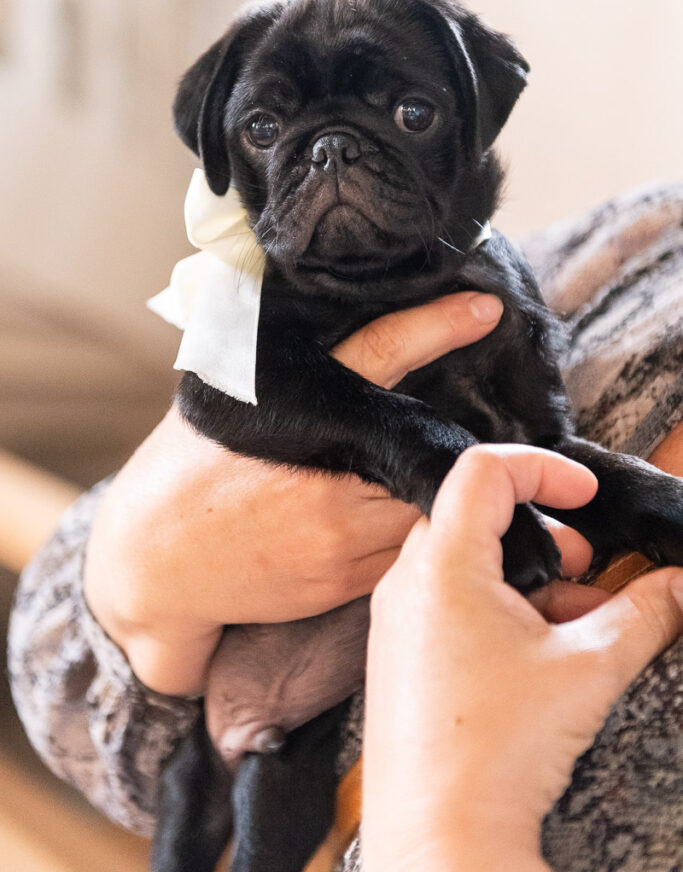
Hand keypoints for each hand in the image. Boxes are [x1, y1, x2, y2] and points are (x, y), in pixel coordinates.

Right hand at [84, 291, 502, 694]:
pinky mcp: (347, 578)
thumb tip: (323, 331)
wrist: (152, 567)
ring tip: (488, 502)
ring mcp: (341, 533)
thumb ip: (283, 376)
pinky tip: (424, 535)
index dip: (434, 327)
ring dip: (463, 504)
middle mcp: (327, 474)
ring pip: (431, 511)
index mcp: (295, 415)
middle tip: (528, 451)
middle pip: (431, 451)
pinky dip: (429, 542)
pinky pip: (410, 555)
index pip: (376, 357)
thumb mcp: (222, 404)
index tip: (485, 307)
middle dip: (483, 454)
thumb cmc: (185, 473)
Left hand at [363, 444, 682, 871]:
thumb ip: (643, 613)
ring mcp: (397, 620)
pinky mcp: (399, 656)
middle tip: (586, 565)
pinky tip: (540, 655)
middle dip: (541, 534)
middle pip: (475, 516)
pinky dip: (497, 610)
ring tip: (577, 623)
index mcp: (442, 564)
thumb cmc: (496, 749)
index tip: (585, 495)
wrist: (439, 837)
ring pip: (465, 565)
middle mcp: (407, 583)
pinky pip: (448, 605)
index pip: (484, 469)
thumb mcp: (588, 667)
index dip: (544, 467)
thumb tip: (678, 585)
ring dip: (526, 579)